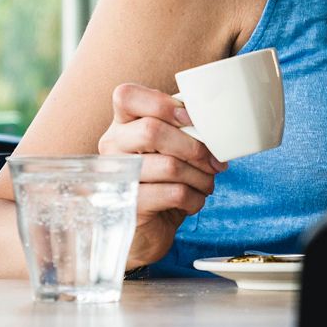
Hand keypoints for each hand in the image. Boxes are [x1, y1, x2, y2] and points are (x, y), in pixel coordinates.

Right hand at [99, 83, 224, 267]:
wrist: (147, 231)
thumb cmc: (162, 182)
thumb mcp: (169, 150)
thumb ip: (181, 130)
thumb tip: (215, 126)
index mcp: (122, 125)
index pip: (126, 96)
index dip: (161, 103)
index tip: (190, 119)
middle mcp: (112, 147)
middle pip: (151, 130)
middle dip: (194, 147)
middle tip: (214, 162)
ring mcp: (116, 177)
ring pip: (169, 166)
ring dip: (201, 177)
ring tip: (207, 183)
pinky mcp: (128, 206)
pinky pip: (173, 194)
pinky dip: (195, 198)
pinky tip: (194, 201)